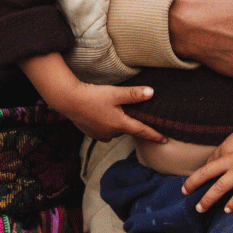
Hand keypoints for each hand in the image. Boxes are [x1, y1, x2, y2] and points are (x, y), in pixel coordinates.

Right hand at [22, 53, 164, 143]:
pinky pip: (104, 130)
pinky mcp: (91, 133)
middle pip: (127, 128)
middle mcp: (112, 132)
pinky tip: (99, 113)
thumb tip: (152, 93)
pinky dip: (105, 123)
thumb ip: (133, 94)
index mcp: (120, 124)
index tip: (165, 140)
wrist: (68, 100)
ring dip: (116, 121)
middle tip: (128, 111)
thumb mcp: (115, 93)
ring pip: (115, 129)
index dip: (155, 135)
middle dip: (129, 122)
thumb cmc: (92, 96)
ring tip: (110, 109)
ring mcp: (100, 134)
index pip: (142, 131)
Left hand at [182, 100, 232, 213]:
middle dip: (192, 184)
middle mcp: (230, 159)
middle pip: (205, 174)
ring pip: (219, 187)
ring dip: (207, 199)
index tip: (201, 179)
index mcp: (226, 147)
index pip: (210, 162)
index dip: (204, 172)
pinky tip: (226, 211)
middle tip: (184, 192)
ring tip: (199, 208)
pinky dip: (232, 203)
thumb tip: (220, 159)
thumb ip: (230, 149)